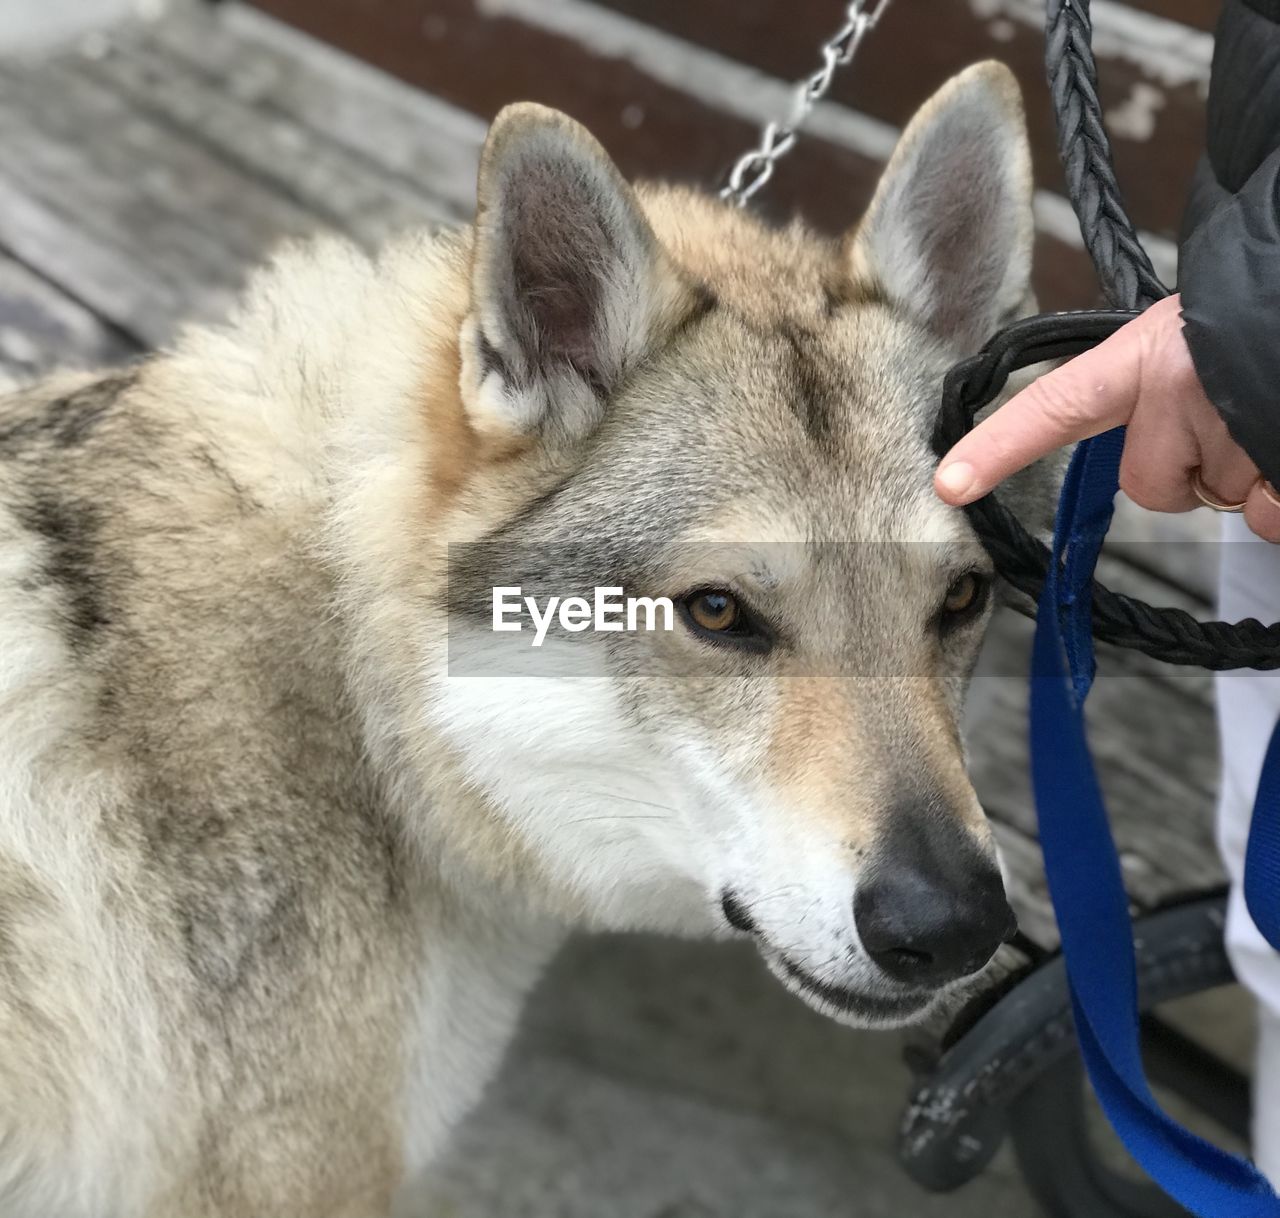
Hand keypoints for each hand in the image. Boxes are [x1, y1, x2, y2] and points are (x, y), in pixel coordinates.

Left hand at [934, 295, 1279, 541]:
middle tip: (1230, 423)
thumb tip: (1169, 483)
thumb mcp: (1195, 347)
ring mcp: (1225, 413)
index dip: (998, 447)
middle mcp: (1175, 382)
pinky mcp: (1272, 445)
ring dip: (1252, 476)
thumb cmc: (1266, 325)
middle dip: (1189, 478)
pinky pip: (1270, 515)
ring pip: (1221, 499)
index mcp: (1142, 355)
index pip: (1053, 406)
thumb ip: (1156, 405)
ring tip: (1271, 418)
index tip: (949, 484)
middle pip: (1149, 489)